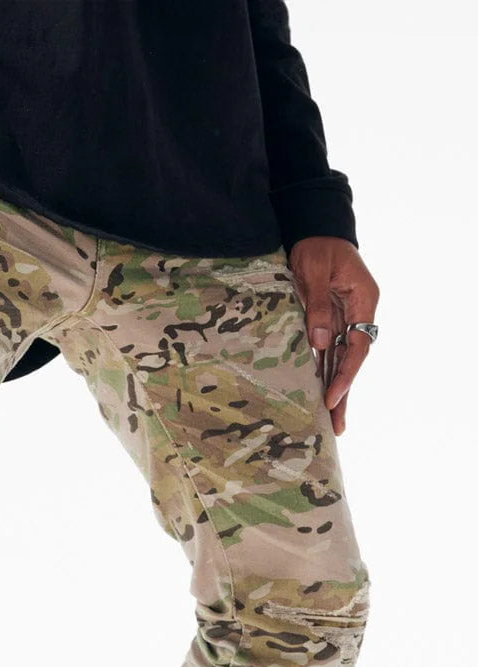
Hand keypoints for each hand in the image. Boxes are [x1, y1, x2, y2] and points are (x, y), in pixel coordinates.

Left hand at [287, 236, 378, 435]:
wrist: (314, 228)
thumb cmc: (317, 244)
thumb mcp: (314, 270)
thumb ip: (317, 305)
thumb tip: (320, 343)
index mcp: (363, 300)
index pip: (358, 346)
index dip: (346, 374)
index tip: (332, 398)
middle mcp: (359, 313)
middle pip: (352, 359)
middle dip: (344, 393)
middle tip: (336, 426)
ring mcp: (345, 317)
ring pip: (341, 359)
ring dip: (336, 388)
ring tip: (330, 420)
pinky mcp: (329, 320)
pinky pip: (328, 351)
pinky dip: (325, 373)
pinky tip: (319, 393)